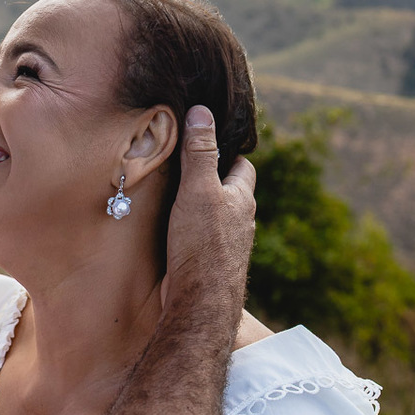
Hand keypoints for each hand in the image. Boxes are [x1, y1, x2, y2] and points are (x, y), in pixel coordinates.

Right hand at [161, 105, 256, 316]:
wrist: (200, 303)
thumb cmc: (202, 245)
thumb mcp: (198, 189)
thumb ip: (199, 152)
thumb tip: (202, 112)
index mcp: (241, 200)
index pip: (242, 167)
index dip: (228, 153)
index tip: (209, 142)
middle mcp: (239, 222)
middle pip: (230, 192)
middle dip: (212, 179)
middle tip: (187, 166)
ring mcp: (226, 246)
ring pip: (216, 217)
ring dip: (200, 206)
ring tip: (175, 195)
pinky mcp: (209, 264)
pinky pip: (202, 238)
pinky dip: (191, 229)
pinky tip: (172, 230)